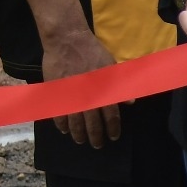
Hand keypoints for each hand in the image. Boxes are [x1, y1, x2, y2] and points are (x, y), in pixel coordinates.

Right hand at [41, 25, 122, 147]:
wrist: (68, 41)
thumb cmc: (92, 51)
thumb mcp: (111, 66)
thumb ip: (119, 86)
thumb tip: (129, 102)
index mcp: (104, 92)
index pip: (111, 117)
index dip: (112, 129)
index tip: (113, 137)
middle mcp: (88, 98)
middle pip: (92, 125)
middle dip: (95, 137)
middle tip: (96, 145)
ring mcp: (71, 97)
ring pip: (75, 123)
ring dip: (78, 134)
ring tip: (80, 140)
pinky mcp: (57, 94)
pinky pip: (59, 114)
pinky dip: (62, 124)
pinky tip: (64, 129)